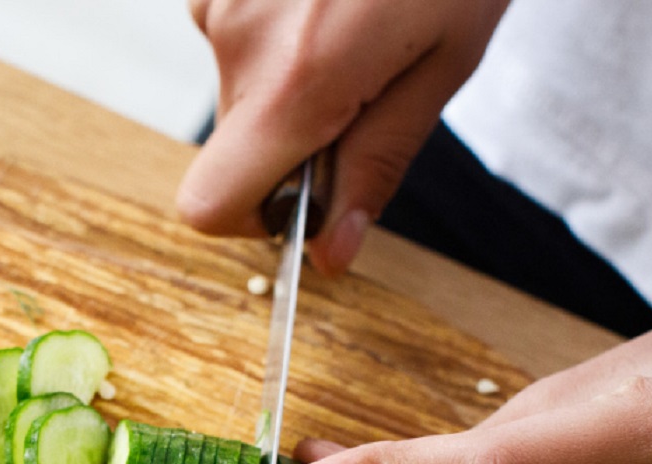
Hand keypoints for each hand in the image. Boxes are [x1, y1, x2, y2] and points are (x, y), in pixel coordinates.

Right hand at [177, 0, 507, 274]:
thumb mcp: (442, 64)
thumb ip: (379, 162)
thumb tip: (332, 252)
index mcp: (295, 81)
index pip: (208, 202)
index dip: (254, 216)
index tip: (304, 198)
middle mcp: (236, 37)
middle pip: (236, 140)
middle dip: (294, 134)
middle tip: (369, 79)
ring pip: (238, 77)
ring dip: (291, 70)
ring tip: (358, 14)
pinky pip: (236, 22)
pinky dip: (280, 21)